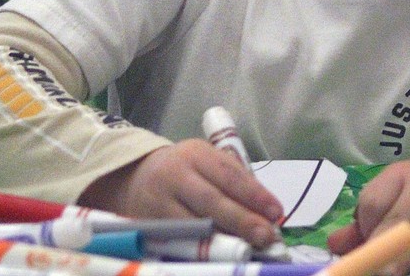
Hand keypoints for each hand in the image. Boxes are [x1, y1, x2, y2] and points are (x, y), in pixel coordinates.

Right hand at [77, 139, 283, 248]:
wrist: (133, 177)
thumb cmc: (185, 171)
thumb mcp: (206, 163)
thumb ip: (234, 180)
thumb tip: (267, 210)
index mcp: (196, 154)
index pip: (229, 174)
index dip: (254, 195)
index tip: (276, 212)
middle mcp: (176, 174)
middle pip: (212, 200)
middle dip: (242, 220)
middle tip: (266, 236)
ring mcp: (159, 201)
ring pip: (193, 223)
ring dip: (223, 239)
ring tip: (247, 248)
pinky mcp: (148, 224)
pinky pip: (178, 239)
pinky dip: (200, 248)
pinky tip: (219, 255)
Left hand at [327, 159, 409, 274]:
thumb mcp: (394, 195)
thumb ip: (364, 221)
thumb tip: (334, 246)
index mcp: (401, 173)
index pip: (374, 200)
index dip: (364, 227)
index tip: (364, 242)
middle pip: (397, 220)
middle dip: (379, 249)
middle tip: (368, 269)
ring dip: (401, 261)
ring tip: (387, 274)